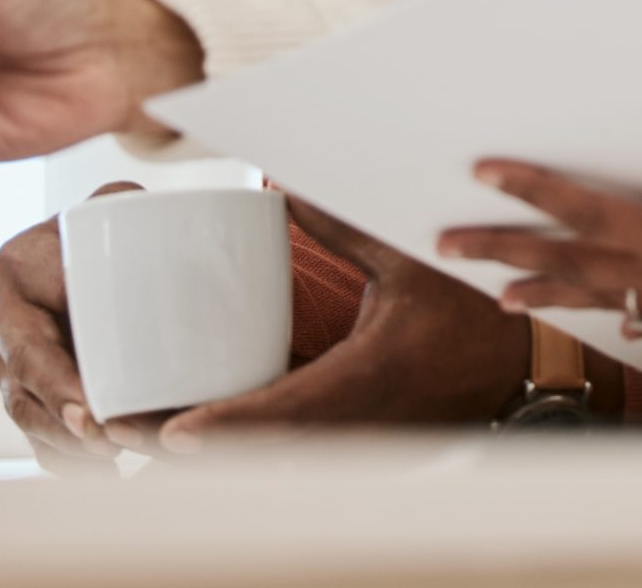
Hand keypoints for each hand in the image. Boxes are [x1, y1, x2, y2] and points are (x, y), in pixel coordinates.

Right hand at [0, 183, 138, 475]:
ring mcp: (8, 363)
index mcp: (17, 268)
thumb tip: (141, 220)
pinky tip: (106, 472)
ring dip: (68, 443)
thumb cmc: (110, 226)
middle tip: (103, 435)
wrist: (90, 254)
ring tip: (112, 456)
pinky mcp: (26, 394)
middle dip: (61, 416)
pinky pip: (37, 439)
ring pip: (27, 416)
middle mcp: (3, 319)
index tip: (90, 403)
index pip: (30, 332)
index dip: (57, 374)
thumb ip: (123, 204)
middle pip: (23, 383)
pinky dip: (68, 461)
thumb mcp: (116, 203)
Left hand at [121, 201, 534, 450]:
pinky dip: (234, 447)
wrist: (525, 362)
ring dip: (201, 451)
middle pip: (255, 451)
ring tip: (132, 430)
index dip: (225, 428)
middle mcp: (355, 420)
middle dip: (183, 445)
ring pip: (263, 458)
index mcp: (368, 377)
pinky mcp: (353, 437)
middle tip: (116, 427)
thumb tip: (282, 184)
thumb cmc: (476, 311)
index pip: (284, 412)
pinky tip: (191, 430)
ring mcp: (353, 437)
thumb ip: (343, 224)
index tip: (170, 432)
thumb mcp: (409, 256)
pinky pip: (283, 451)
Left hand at [437, 98, 641, 337]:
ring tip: (498, 296)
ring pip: (600, 296)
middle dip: (506, 251)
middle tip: (447, 246)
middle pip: (571, 263)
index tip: (483, 174)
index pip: (588, 213)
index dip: (533, 192)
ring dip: (547, 291)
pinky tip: (612, 318)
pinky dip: (614, 313)